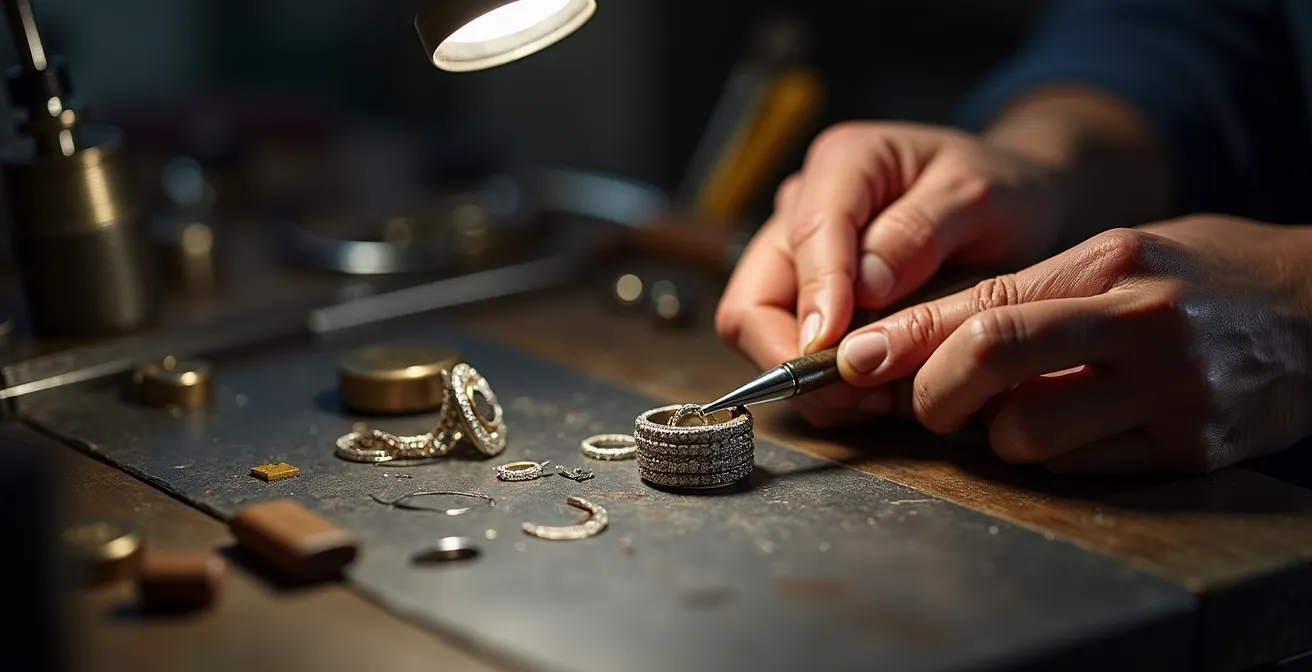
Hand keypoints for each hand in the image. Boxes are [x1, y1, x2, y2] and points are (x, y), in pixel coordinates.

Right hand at [716, 122, 1067, 424]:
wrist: (1015, 205)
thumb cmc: (1000, 191)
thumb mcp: (981, 196)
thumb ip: (920, 231)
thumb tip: (864, 287)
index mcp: (842, 163)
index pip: (806, 235)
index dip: (816, 298)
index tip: (836, 348)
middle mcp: (801, 208)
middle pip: (753, 299)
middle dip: (791, 356)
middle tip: (855, 392)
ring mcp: (798, 259)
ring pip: (762, 335)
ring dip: (809, 380)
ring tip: (877, 397)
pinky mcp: (807, 301)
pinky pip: (792, 354)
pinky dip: (826, 387)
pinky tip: (877, 392)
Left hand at [836, 216, 1311, 473]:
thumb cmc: (1201, 274)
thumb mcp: (1115, 255)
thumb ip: (1021, 293)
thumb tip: (915, 335)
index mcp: (1113, 266)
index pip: (983, 308)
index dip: (905, 342)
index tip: (851, 362)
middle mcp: (1143, 328)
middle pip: (990, 365)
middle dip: (931, 393)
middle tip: (927, 399)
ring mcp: (1172, 397)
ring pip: (1026, 437)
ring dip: (997, 433)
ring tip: (1022, 407)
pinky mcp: (1190, 454)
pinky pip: (1077, 470)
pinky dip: (1050, 455)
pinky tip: (1071, 425)